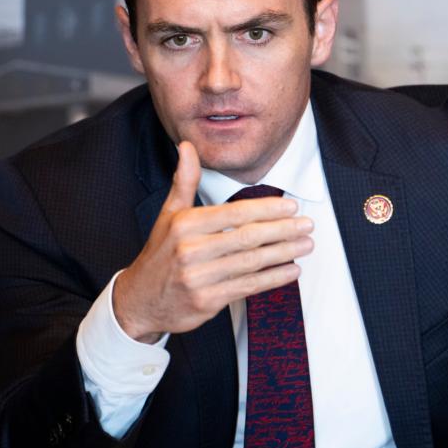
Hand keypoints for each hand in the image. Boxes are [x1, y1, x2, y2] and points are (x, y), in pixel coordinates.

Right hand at [113, 141, 313, 342]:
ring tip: (306, 244)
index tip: (291, 206)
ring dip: (284, 253)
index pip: (234, 213)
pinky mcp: (207, 301)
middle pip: (247, 238)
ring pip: (251, 263)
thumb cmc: (161, 253)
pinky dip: (273, 279)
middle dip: (282, 230)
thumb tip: (187, 146)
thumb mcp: (168, 214)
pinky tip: (292, 270)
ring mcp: (198, 278)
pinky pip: (247, 287)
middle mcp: (190, 250)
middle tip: (308, 224)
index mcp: (185, 225)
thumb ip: (184, 180)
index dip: (266, 209)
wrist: (139, 300)